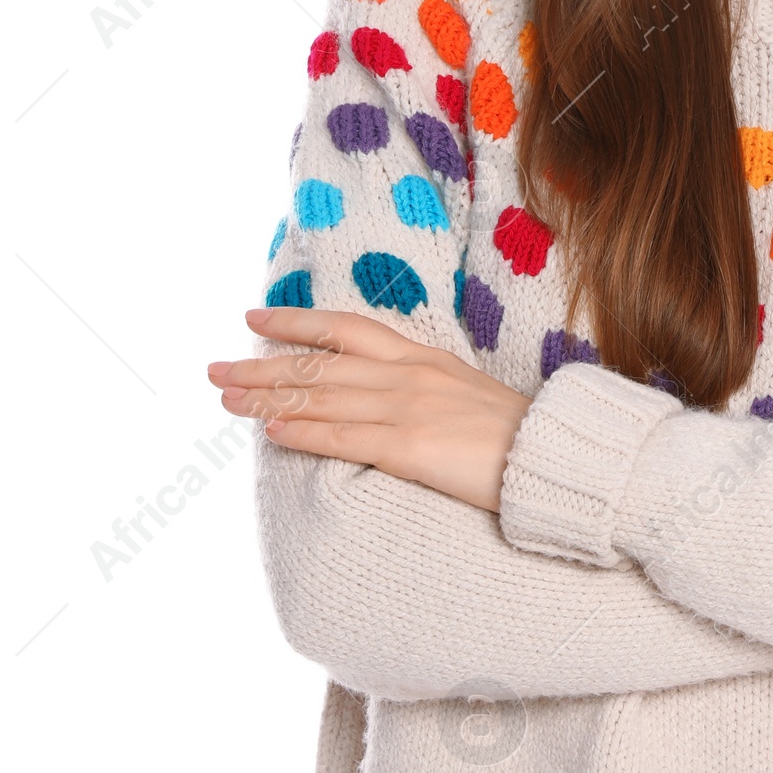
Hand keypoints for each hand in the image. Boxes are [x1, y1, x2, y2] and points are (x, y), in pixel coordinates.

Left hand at [208, 308, 531, 513]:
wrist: (556, 454)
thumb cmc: (517, 434)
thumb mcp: (466, 394)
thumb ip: (424, 388)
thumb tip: (384, 396)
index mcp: (424, 358)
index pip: (348, 328)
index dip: (298, 322)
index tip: (255, 318)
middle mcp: (410, 374)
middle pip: (322, 363)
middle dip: (264, 365)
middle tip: (216, 368)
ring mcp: (410, 408)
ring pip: (323, 397)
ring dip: (269, 398)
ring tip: (227, 400)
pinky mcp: (412, 446)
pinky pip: (345, 438)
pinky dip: (304, 433)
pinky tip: (271, 432)